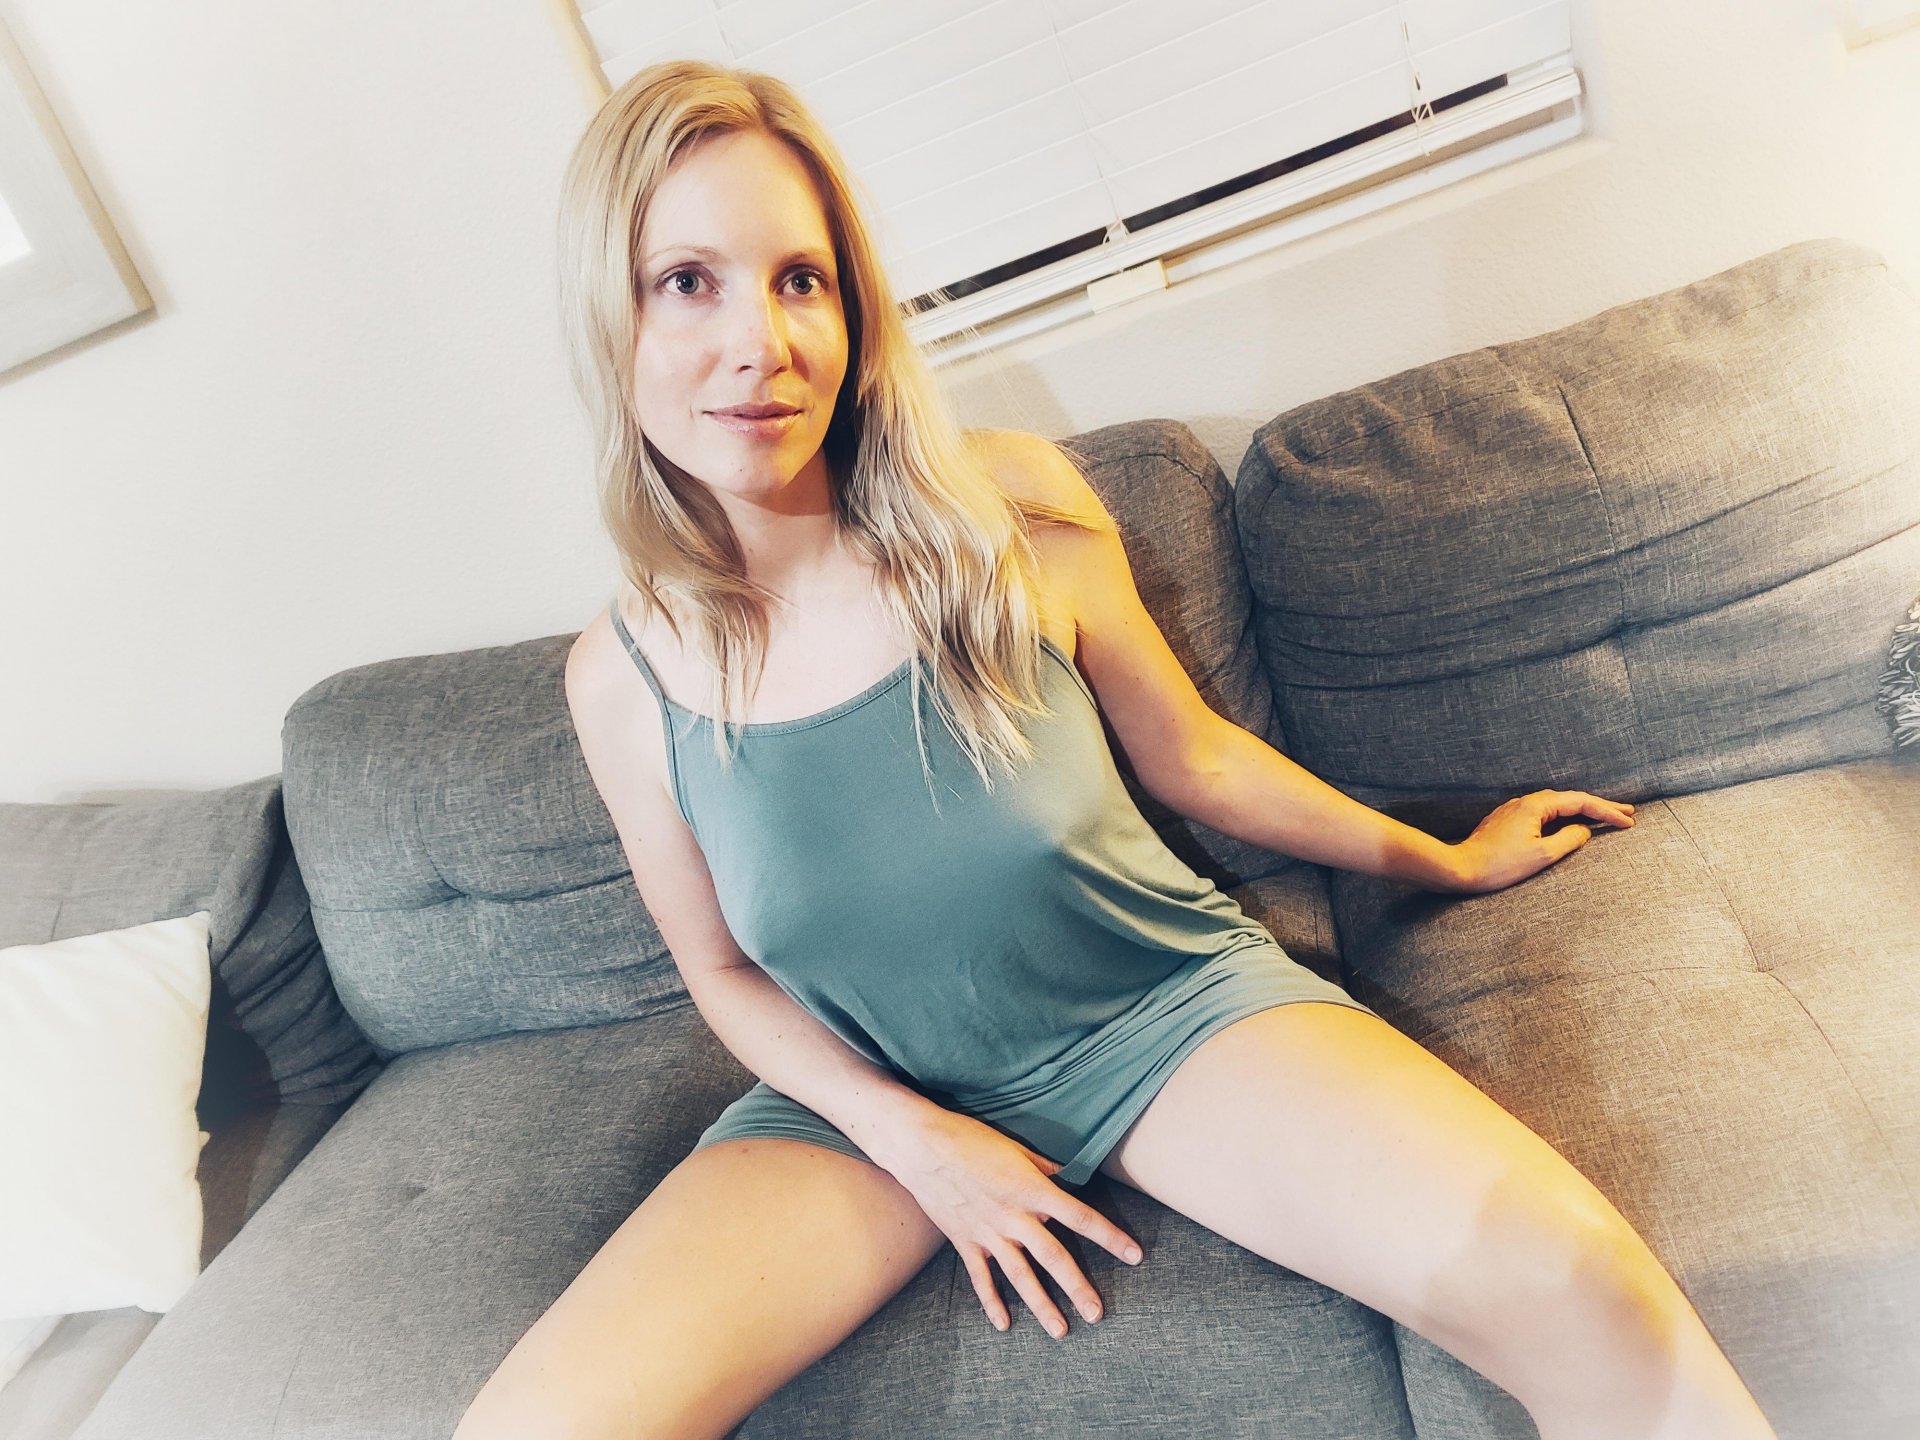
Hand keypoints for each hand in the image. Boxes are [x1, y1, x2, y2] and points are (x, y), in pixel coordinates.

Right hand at [879, 1106, 1142, 1339]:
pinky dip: (992, 1302)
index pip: (1080, 1217)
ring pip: (1020, 1276)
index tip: (1134, 1255)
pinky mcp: (964, 1240)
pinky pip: (981, 1278)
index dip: (1110, 1237)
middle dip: (1078, 1288)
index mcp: (1031, 1189)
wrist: (921, 1145)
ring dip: (1042, 1305)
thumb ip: (1044, 1168)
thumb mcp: (1015, 1147)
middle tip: (1097, 1314)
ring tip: (1060, 1331)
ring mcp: (987, 1233)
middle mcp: (1013, 1217)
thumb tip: (1068, 1178)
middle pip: (1053, 1257)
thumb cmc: (970, 1138)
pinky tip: (1004, 1325)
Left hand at [1448, 789, 1635, 893]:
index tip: (1628, 821)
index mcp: (1536, 806)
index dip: (1607, 811)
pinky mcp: (1509, 821)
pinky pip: (1544, 814)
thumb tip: (1584, 830)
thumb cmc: (1500, 865)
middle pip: (1570, 800)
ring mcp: (1516, 810)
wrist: (1461, 868)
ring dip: (1582, 811)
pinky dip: (1564, 818)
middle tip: (1627, 813)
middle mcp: (1525, 802)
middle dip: (1600, 807)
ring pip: (1557, 806)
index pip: (1580, 802)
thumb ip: (1569, 839)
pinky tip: (1571, 824)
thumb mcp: (1542, 855)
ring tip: (1606, 817)